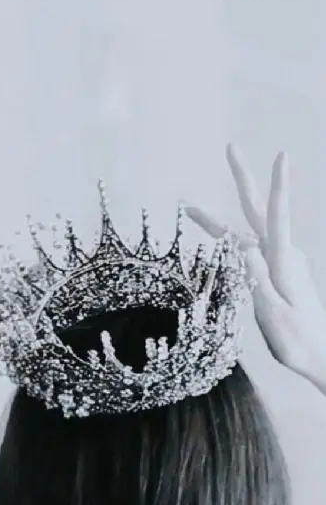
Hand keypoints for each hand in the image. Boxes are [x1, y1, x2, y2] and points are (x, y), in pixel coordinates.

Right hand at [185, 144, 325, 388]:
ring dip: (219, 221)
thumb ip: (258, 279)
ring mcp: (283, 263)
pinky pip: (250, 251)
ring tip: (191, 212)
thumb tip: (242, 246)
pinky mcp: (280, 273)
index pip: (279, 218)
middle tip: (230, 148)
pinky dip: (231, 243)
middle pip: (259, 211)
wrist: (322, 356)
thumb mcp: (274, 315)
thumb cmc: (298, 342)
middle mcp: (284, 257)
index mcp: (284, 264)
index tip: (281, 156)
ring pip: (246, 233)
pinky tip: (219, 247)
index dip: (278, 186)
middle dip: (243, 179)